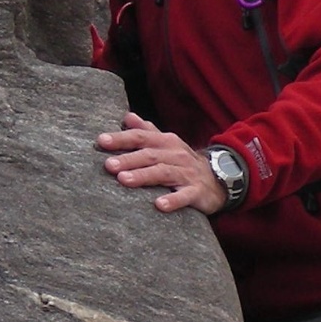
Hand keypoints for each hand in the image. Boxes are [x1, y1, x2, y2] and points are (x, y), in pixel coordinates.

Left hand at [96, 112, 226, 214]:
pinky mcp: (196, 191)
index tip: (101, 141)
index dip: (121, 138)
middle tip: (108, 165)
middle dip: (128, 159)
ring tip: (124, 181)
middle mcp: (176, 154)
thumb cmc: (183, 161)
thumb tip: (127, 116)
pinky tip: (159, 205)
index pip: (141, 137)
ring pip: (163, 173)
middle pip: (150, 155)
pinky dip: (172, 200)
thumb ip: (146, 130)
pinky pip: (184, 196)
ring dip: (144, 176)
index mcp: (166, 142)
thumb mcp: (167, 143)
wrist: (219, 178)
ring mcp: (187, 173)